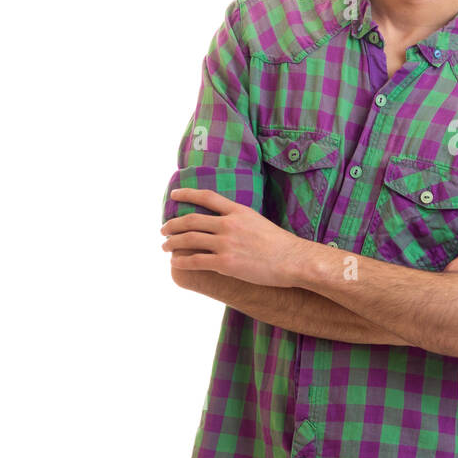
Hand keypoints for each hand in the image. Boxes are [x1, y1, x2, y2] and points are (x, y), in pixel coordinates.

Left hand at [162, 188, 306, 286]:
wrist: (293, 260)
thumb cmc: (281, 245)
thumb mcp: (259, 222)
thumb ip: (240, 220)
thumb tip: (227, 221)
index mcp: (238, 211)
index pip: (207, 197)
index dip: (187, 194)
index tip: (174, 195)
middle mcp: (229, 224)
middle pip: (191, 220)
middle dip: (172, 224)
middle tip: (164, 229)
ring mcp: (226, 244)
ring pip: (189, 240)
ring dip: (172, 243)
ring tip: (165, 246)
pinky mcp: (225, 263)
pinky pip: (195, 260)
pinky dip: (181, 261)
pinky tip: (175, 262)